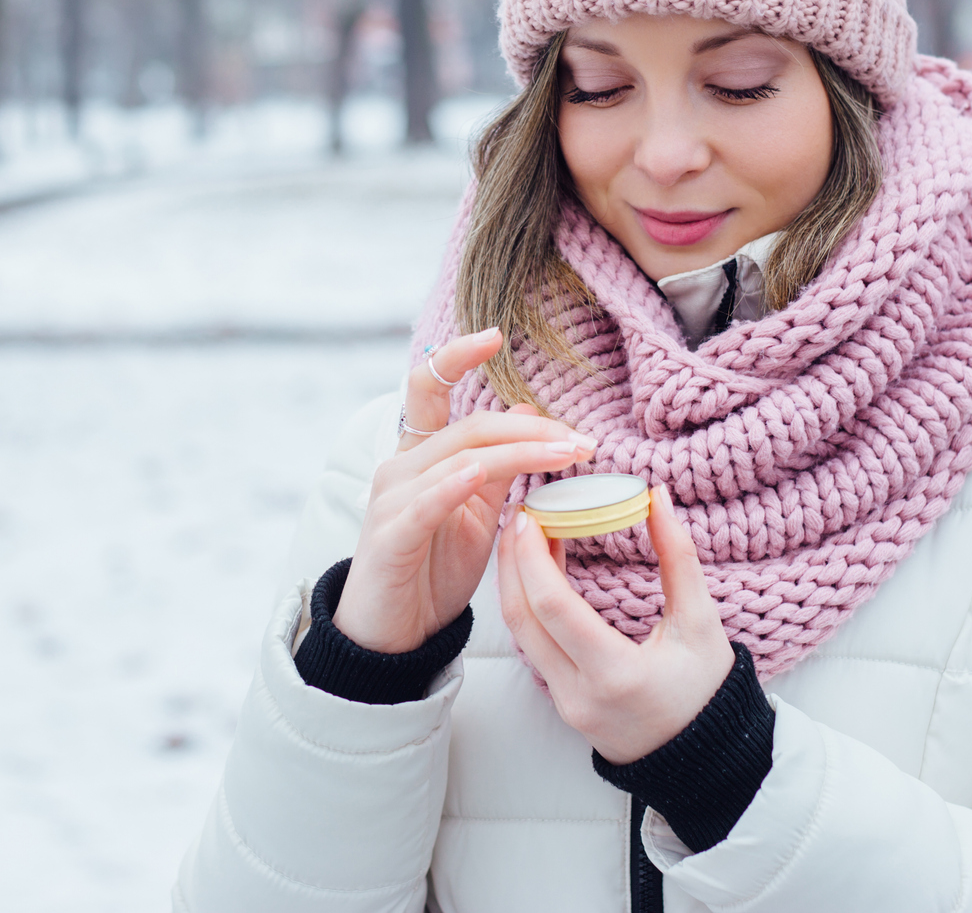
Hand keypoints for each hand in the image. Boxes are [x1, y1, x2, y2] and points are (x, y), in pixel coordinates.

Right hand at [332, 327, 597, 653]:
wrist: (393, 635)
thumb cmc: (431, 571)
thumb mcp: (474, 512)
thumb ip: (496, 464)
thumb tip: (525, 409)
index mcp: (419, 457)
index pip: (428, 389)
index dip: (455, 356)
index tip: (495, 336)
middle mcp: (399, 468)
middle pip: (468, 427)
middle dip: (530, 429)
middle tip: (581, 440)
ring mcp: (390, 500)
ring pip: (459, 458)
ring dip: (517, 453)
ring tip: (564, 454)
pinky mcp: (390, 536)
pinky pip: (424, 504)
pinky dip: (452, 485)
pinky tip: (478, 475)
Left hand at [497, 486, 734, 764]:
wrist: (705, 759)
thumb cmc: (708, 690)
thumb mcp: (701, 622)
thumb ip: (678, 557)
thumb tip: (657, 496)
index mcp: (616, 674)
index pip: (554, 608)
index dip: (533, 558)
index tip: (530, 515)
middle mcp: (579, 693)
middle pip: (522, 619)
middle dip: (513, 561)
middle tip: (520, 513)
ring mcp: (564, 703)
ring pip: (520, 633)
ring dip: (516, 581)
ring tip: (527, 536)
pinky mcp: (560, 702)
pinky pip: (532, 647)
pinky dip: (529, 605)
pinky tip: (540, 572)